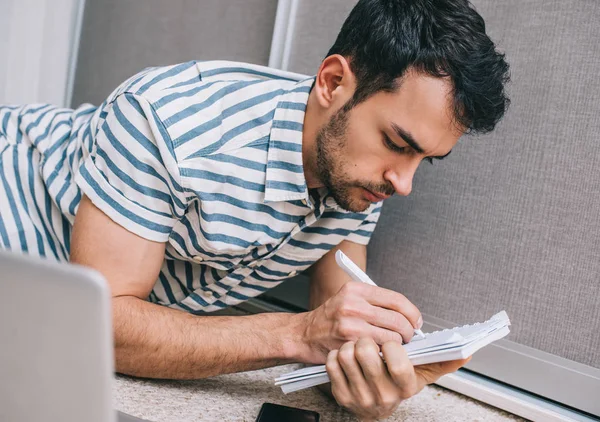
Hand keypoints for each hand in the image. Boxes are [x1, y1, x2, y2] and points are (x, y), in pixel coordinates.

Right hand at [299, 282, 421, 362]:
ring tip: (394, 347)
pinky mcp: (349, 343)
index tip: (416, 322)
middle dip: (409, 332)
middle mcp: (353, 303)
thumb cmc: (330, 318)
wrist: (304, 334)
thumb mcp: (350, 299)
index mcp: (356, 289)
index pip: (397, 299)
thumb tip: (409, 315)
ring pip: (392, 337)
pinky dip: (385, 354)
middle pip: (398, 319)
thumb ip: (376, 303)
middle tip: (408, 338)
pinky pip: (379, 351)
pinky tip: (382, 353)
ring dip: (398, 345)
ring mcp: (350, 323)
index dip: (412, 313)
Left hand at [325, 337, 470, 420]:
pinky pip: (332, 364)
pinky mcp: (340, 395)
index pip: (397, 362)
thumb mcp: (420, 375)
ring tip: (357, 347)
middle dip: (367, 338)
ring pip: (346, 355)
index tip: (391, 340)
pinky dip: (336, 355)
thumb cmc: (396, 383)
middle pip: (366, 353)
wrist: (371, 409)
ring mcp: (359, 397)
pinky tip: (345, 357)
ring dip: (350, 344)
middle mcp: (382, 395)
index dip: (392, 345)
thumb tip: (466, 354)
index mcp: (405, 387)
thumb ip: (440, 362)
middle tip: (370, 339)